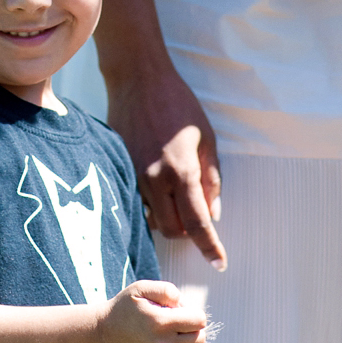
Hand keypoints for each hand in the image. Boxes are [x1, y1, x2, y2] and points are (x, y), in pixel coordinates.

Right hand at [98, 280, 206, 342]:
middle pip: (199, 339)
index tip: (179, 311)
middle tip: (176, 322)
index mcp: (162, 323)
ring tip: (165, 333)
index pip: (199, 321)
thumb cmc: (123, 309)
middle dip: (192, 328)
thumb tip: (183, 303)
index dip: (193, 313)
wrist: (102, 337)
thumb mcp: (141, 289)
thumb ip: (166, 290)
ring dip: (183, 342)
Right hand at [108, 67, 226, 269]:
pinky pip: (140, 202)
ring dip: (171, 218)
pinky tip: (161, 187)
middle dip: (188, 232)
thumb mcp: (207, 139)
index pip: (198, 222)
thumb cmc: (177, 104)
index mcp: (182, 171)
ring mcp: (135, 177)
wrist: (138, 80)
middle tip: (199, 218)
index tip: (219, 262)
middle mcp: (156, 180)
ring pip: (154, 219)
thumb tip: (214, 213)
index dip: (210, 247)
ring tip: (180, 196)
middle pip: (172, 230)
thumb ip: (212, 179)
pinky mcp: (122, 171)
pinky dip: (154, 205)